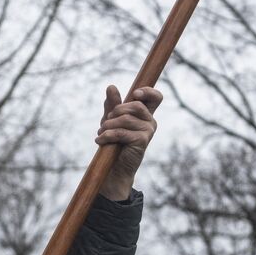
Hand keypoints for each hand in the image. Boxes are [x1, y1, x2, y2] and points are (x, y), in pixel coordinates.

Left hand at [96, 85, 162, 200]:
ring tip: (101, 133)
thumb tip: (111, 87)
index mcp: (145, 114)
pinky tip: (100, 140)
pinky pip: (122, 132)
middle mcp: (150, 121)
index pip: (156, 97)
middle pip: (136, 105)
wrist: (114, 167)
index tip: (134, 94)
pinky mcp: (142, 141)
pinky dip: (107, 135)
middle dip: (116, 111)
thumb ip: (112, 104)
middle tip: (105, 122)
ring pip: (126, 119)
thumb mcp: (111, 119)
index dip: (148, 92)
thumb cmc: (114, 141)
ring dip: (108, 126)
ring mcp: (148, 131)